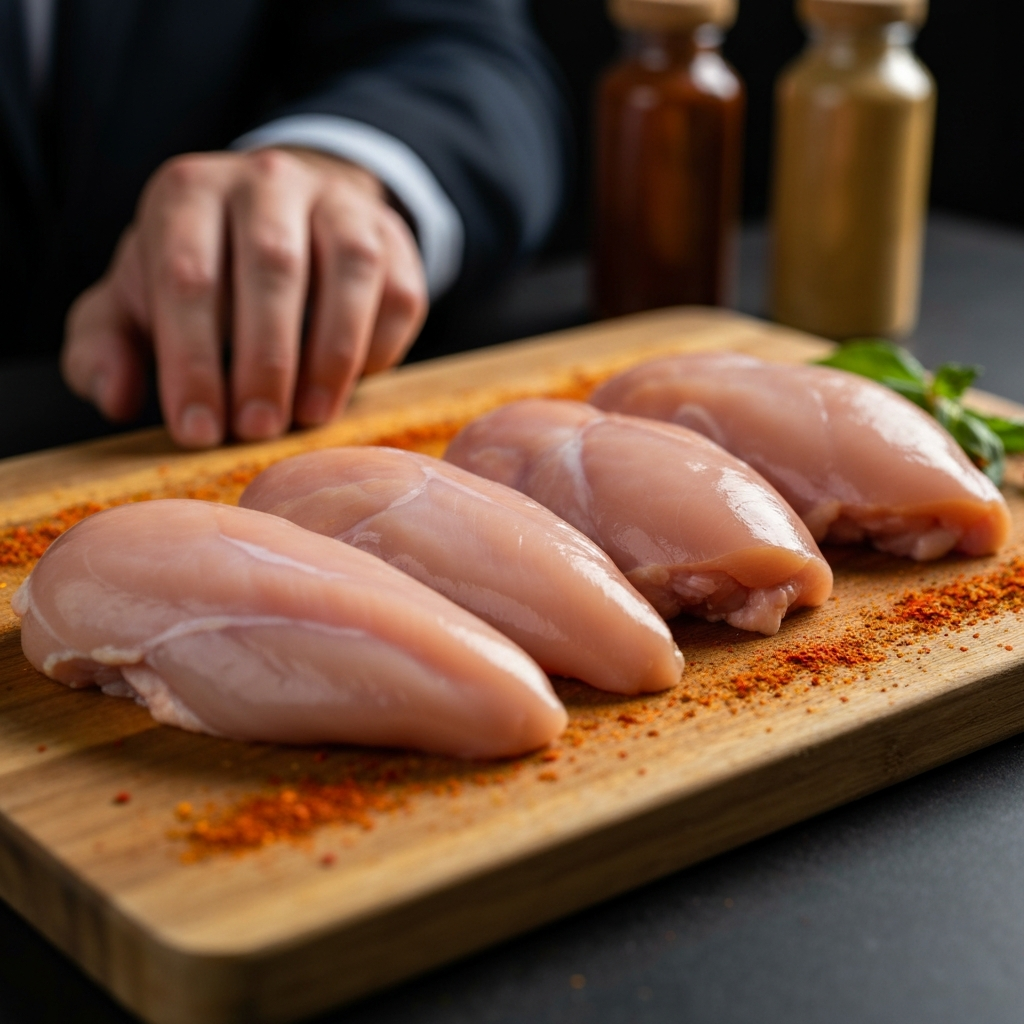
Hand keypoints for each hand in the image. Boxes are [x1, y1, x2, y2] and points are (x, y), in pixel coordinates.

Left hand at [61, 148, 427, 446]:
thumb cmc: (202, 272)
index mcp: (189, 191)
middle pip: (274, 265)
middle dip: (265, 360)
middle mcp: (267, 179)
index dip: (192, 360)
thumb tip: (115, 396)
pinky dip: (377, 348)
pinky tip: (347, 384)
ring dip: (332, 354)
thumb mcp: (135, 301)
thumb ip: (103, 346)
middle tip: (258, 429)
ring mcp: (340, 203)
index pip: (189, 274)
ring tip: (309, 415)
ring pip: (349, 268)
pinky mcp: (393, 237)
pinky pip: (398, 293)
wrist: (288, 216)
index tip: (198, 431)